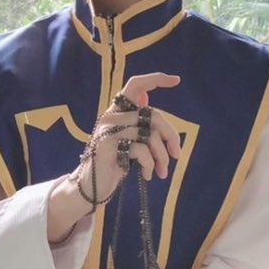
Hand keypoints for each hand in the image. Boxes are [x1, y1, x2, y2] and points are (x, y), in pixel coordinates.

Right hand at [74, 72, 181, 203]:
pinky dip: (150, 165)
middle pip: (153, 115)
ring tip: (162, 171)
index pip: (135, 85)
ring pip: (150, 135)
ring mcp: (108, 130)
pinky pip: (141, 150)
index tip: (176, 80)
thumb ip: (138, 122)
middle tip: (177, 155)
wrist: (91, 188)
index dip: (156, 79)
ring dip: (162, 156)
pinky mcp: (108, 146)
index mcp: (117, 111)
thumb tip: (146, 97)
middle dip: (171, 136)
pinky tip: (147, 175)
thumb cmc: (114, 164)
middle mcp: (111, 116)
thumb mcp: (128, 141)